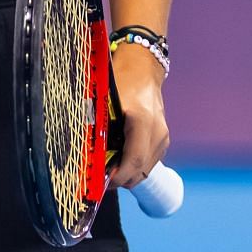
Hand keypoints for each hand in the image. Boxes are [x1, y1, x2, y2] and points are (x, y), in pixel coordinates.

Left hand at [109, 44, 170, 191]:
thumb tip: (88, 155)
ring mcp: (163, 136)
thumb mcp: (103, 102)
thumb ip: (98, 128)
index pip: (134, 161)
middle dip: (120, 179)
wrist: (142, 69)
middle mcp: (157, 131)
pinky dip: (134, 165)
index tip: (102, 183)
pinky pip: (148, 161)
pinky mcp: (163, 139)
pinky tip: (120, 158)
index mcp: (141, 120)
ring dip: (127, 173)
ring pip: (145, 169)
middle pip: (140, 169)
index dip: (118, 177)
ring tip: (108, 167)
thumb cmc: (119, 82)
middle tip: (101, 179)